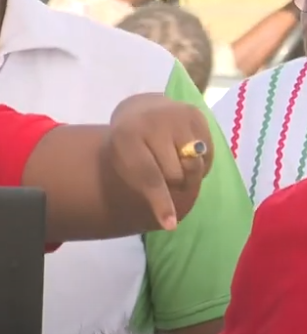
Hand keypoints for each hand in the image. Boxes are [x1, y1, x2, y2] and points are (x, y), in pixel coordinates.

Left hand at [103, 93, 212, 231]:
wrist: (140, 110)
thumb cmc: (130, 145)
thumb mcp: (125, 163)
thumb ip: (147, 184)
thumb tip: (172, 218)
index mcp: (126, 136)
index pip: (149, 176)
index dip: (160, 201)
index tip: (169, 224)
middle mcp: (153, 122)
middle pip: (176, 175)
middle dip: (173, 181)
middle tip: (161, 167)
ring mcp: (177, 115)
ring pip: (194, 166)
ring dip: (188, 172)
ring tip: (173, 157)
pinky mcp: (196, 115)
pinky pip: (208, 154)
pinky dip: (200, 161)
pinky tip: (185, 149)